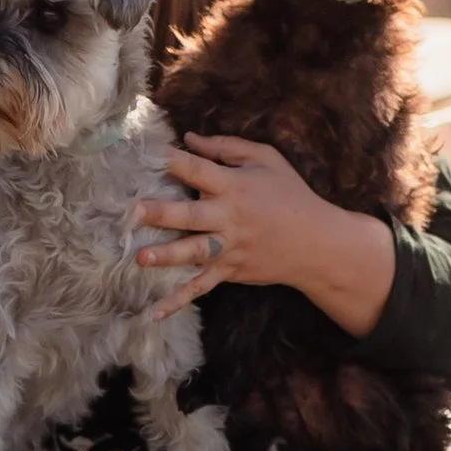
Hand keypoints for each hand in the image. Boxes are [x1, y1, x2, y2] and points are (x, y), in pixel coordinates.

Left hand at [135, 131, 396, 332]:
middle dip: (161, 214)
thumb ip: (227, 147)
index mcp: (234, 187)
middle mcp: (228, 218)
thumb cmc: (291, 195)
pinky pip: (201, 287)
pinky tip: (155, 312)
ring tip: (139, 258)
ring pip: (193, 252)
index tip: (145, 156)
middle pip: (190, 215)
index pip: (199, 171)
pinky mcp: (229, 271)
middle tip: (132, 213)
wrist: (318, 244)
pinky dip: (178, 300)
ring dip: (166, 256)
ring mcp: (228, 248)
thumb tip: (189, 138)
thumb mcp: (266, 160)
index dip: (173, 161)